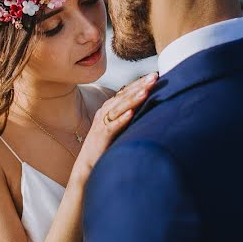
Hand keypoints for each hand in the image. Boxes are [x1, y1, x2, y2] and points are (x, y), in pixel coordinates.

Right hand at [69, 72, 157, 188]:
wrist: (87, 167)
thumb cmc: (105, 147)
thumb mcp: (118, 128)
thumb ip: (128, 117)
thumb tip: (148, 109)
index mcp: (109, 109)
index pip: (126, 92)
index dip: (139, 83)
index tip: (155, 75)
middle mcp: (104, 113)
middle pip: (124, 96)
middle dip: (140, 85)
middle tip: (155, 77)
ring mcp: (102, 124)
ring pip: (119, 108)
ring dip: (133, 99)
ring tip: (146, 91)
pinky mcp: (101, 137)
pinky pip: (112, 126)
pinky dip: (122, 119)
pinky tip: (132, 113)